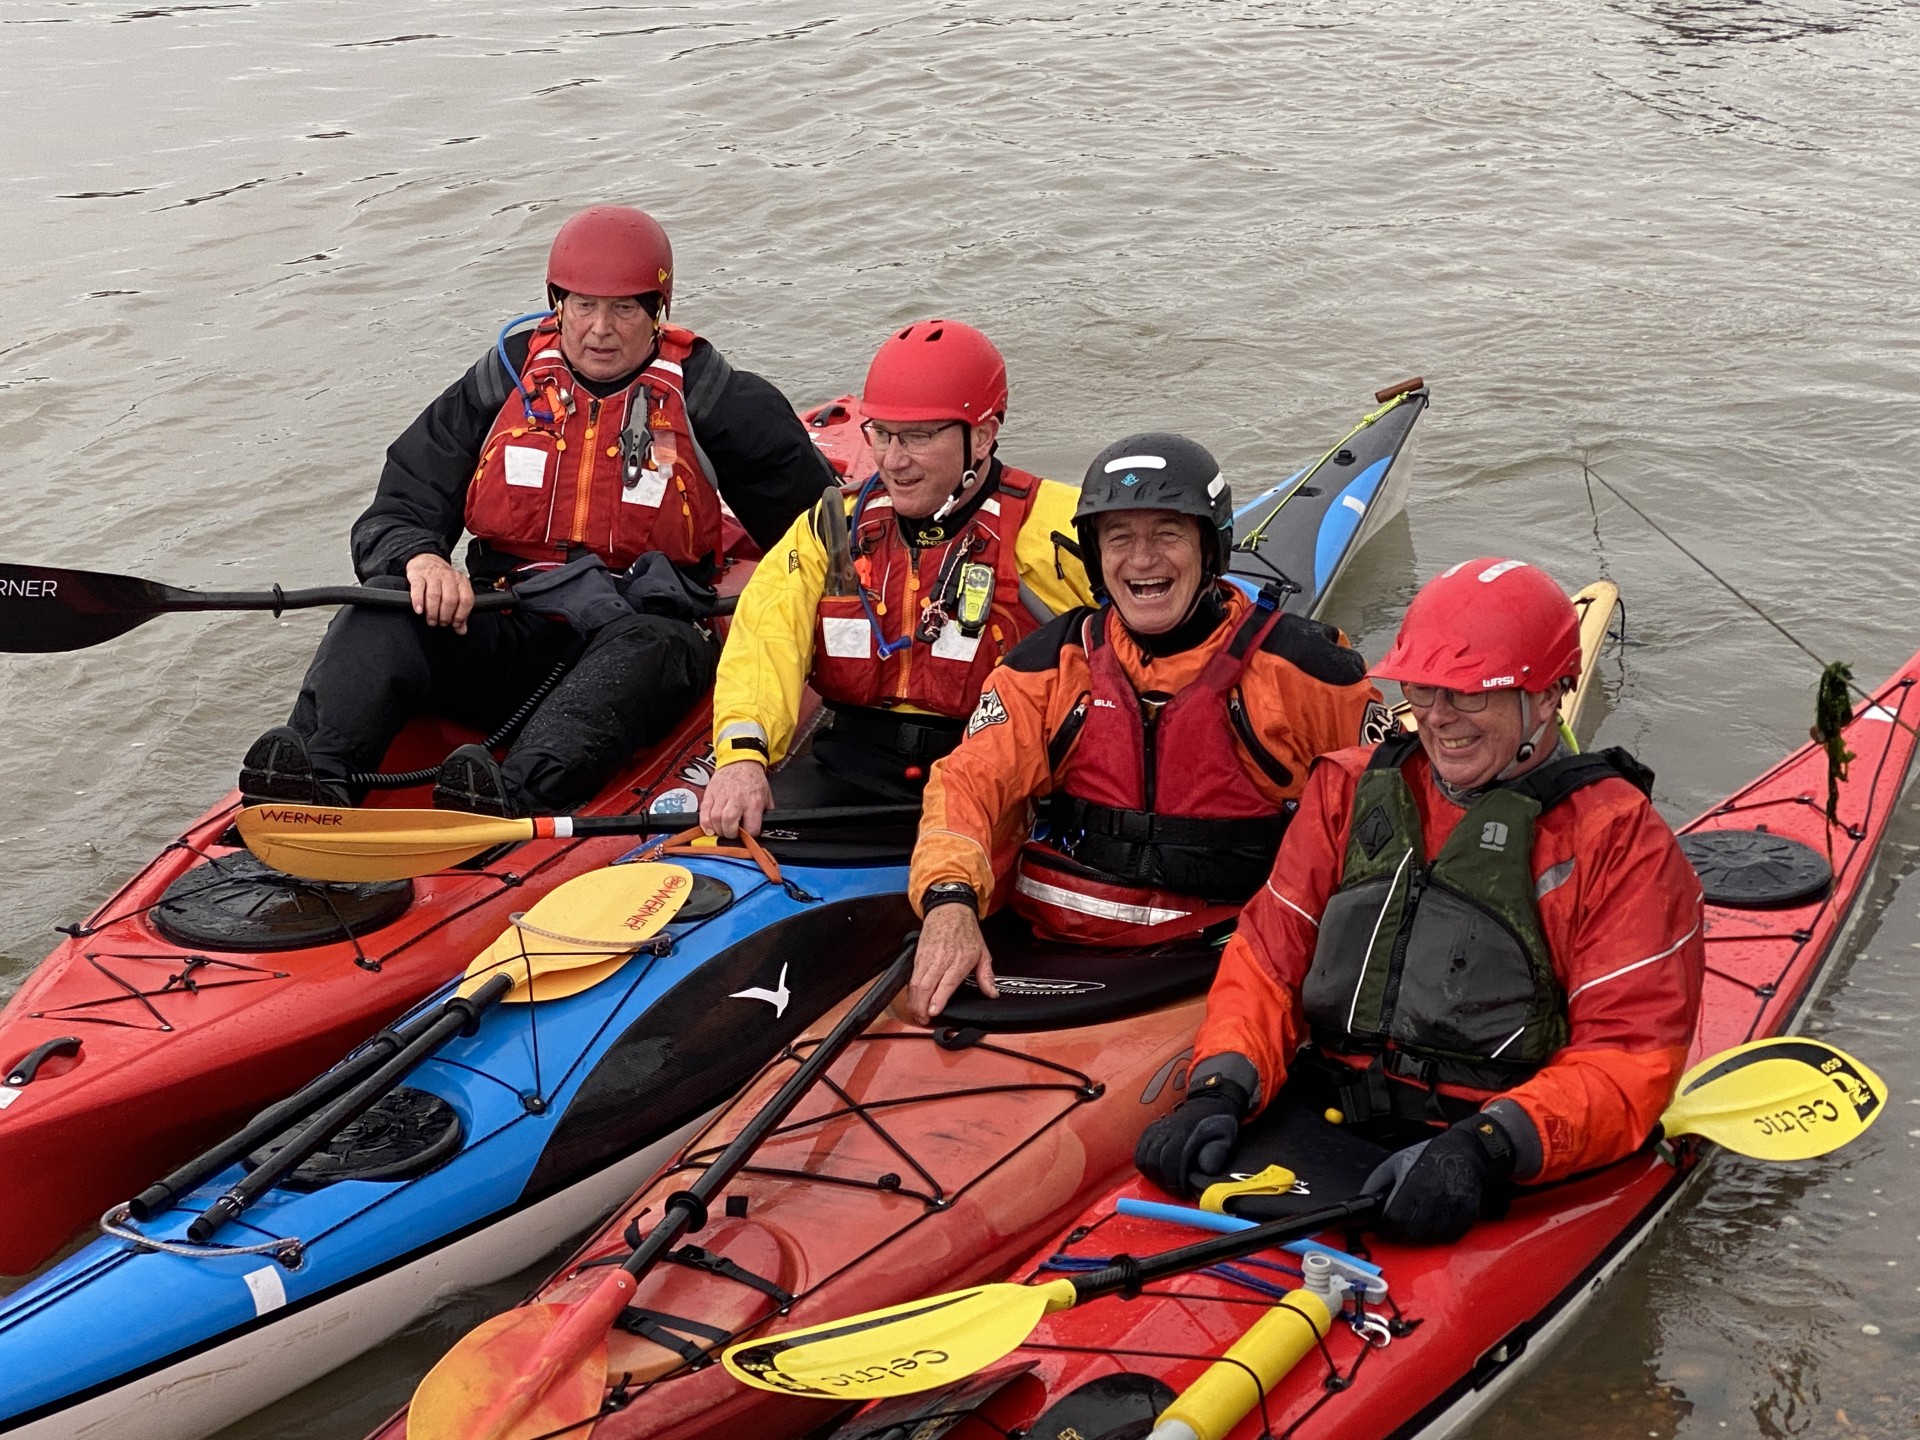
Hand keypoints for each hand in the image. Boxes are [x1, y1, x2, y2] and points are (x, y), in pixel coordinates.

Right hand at [405, 553, 474, 633]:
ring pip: (434, 596)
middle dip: (446, 615)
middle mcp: (448, 577)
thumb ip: (460, 612)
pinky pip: (418, 589)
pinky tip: (419, 610)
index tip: (455, 624)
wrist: (426, 560)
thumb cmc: (441, 579)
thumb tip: (461, 630)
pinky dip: (418, 601)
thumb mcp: (455, 592)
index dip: (461, 615)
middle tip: (441, 623)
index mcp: (461, 582)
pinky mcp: (418, 575)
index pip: (466, 600)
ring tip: (431, 620)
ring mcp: (433, 575)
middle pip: (450, 599)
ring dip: (433, 612)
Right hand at [700, 760, 772, 838]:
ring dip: (718, 829)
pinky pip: (704, 812)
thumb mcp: (767, 797)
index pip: (751, 828)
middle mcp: (737, 799)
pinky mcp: (710, 793)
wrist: (741, 761)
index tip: (747, 835)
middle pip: (729, 823)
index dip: (749, 836)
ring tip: (722, 830)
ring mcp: (722, 796)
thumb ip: (765, 814)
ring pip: (715, 819)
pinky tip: (709, 828)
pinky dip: (705, 823)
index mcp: (754, 802)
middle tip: (732, 834)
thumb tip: (764, 829)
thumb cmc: (753, 780)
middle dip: (730, 834)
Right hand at [900, 903, 994, 1024]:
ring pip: (915, 982)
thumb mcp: (983, 953)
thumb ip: (986, 976)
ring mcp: (927, 958)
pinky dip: (911, 991)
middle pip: (926, 986)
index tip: (933, 1012)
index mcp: (959, 960)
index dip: (938, 999)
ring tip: (917, 1014)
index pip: (946, 983)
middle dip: (921, 1006)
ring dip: (914, 1001)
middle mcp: (941, 960)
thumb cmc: (966, 931)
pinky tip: (914, 1000)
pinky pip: (912, 976)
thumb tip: (992, 993)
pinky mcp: (918, 956)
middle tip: (923, 1020)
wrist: (949, 910)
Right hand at [1133, 1076, 1249, 1197]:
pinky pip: (1139, 1151)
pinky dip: (1144, 1164)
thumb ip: (1217, 1152)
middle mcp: (1167, 1130)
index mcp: (1185, 1133)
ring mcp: (1157, 1129)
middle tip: (1175, 1190)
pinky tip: (1156, 1171)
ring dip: (1153, 1174)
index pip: (1170, 1159)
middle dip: (1163, 1181)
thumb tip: (1206, 1169)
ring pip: (1144, 1157)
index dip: (1174, 1180)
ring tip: (1167, 1183)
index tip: (1183, 1192)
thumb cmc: (1218, 1125)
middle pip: (1154, 1160)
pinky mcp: (1151, 1131)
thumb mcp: (1225, 1137)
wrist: (1208, 1104)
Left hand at [1361, 1114, 1515, 1244]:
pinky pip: (1450, 1236)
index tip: (1385, 1226)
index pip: (1394, 1219)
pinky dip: (1440, 1235)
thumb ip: (1376, 1184)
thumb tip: (1363, 1204)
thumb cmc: (1427, 1157)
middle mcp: (1433, 1196)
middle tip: (1400, 1227)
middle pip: (1412, 1233)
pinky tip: (1435, 1222)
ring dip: (1421, 1236)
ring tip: (1418, 1222)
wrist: (1464, 1153)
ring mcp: (1452, 1206)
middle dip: (1402, 1234)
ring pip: (1431, 1238)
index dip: (1386, 1227)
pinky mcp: (1467, 1213)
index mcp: (1411, 1183)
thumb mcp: (1395, 1163)